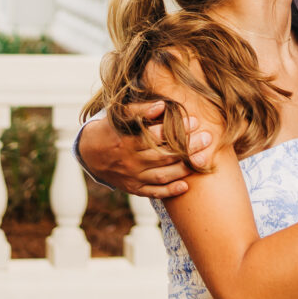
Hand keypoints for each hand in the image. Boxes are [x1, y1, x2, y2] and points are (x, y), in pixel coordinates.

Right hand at [78, 102, 212, 197]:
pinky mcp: (133, 188)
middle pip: (164, 156)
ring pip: (161, 175)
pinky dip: (169, 191)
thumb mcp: (120, 116)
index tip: (195, 121)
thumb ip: (140, 110)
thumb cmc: (111, 129)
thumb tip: (162, 106)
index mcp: (128, 141)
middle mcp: (131, 161)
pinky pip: (153, 192)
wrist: (90, 153)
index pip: (157, 136)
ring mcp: (133, 177)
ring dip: (184, 168)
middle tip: (207, 138)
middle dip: (188, 148)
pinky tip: (186, 186)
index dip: (177, 129)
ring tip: (203, 158)